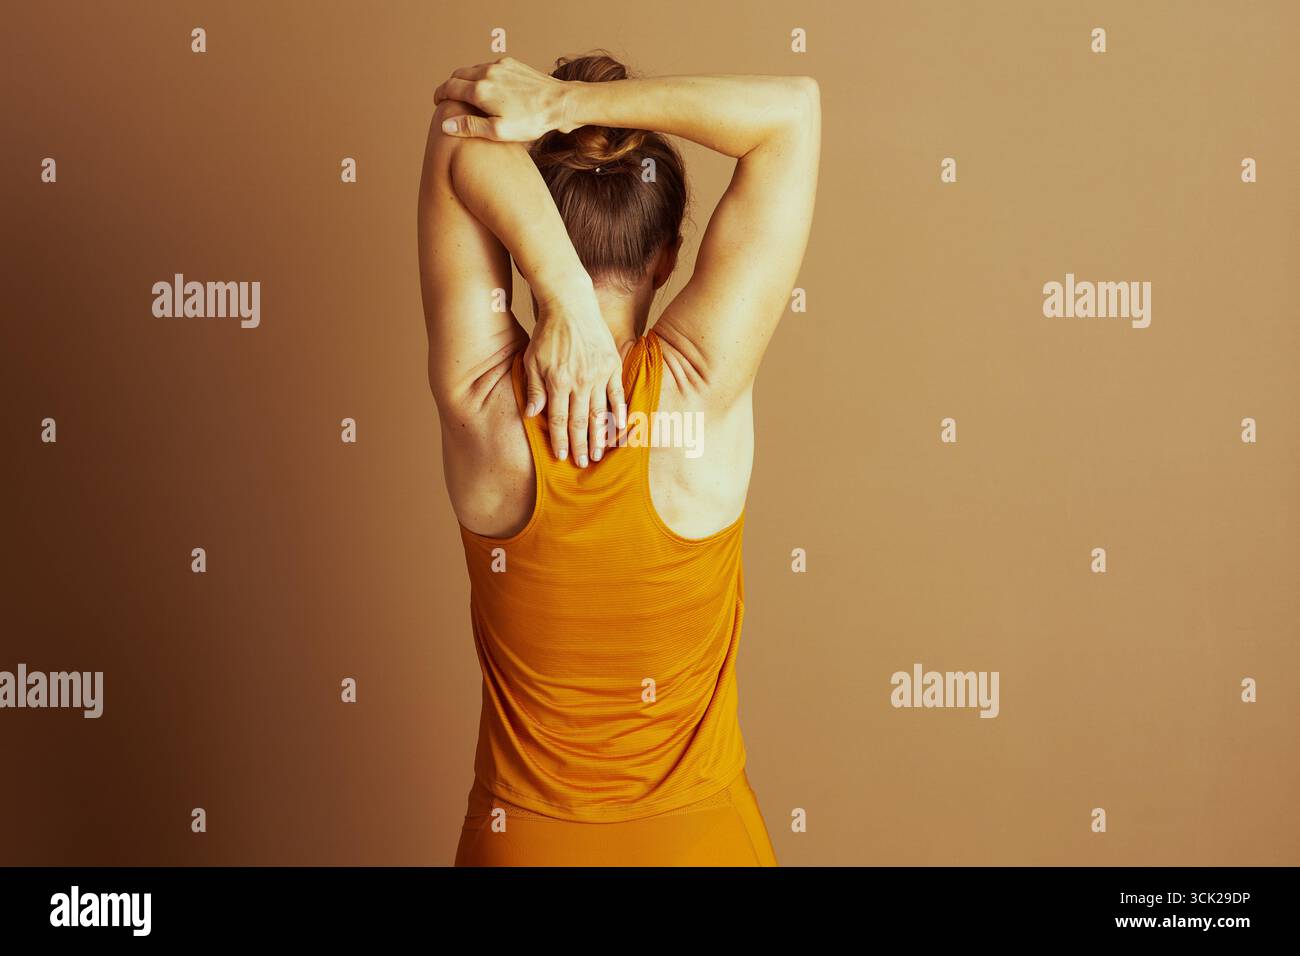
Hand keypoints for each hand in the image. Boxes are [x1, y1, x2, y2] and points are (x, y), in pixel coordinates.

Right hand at [434, 56, 572, 141]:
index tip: (437, 103)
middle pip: (458, 75)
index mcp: (480, 90)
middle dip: (451, 87)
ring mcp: (500, 65)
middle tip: (450, 101)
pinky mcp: (511, 63)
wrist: (560, 102)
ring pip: (473, 70)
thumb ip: (470, 126)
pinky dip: (483, 76)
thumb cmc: (531, 121)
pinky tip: (490, 90)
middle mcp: (487, 73)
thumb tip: (445, 125)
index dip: (440, 95)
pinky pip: (489, 67)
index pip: (449, 87)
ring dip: (466, 81)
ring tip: (468, 97)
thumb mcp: (499, 131)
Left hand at [524, 283, 626, 467]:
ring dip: (599, 436)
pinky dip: (620, 412)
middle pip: (579, 421)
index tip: (563, 456)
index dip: (560, 440)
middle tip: (583, 464)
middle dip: (581, 445)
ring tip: (600, 454)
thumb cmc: (547, 334)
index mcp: (558, 381)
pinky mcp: (612, 365)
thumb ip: (535, 389)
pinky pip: (618, 394)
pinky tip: (621, 427)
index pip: (558, 418)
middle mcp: (579, 381)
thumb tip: (532, 415)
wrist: (570, 305)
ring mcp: (598, 374)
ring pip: (600, 412)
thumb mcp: (531, 360)